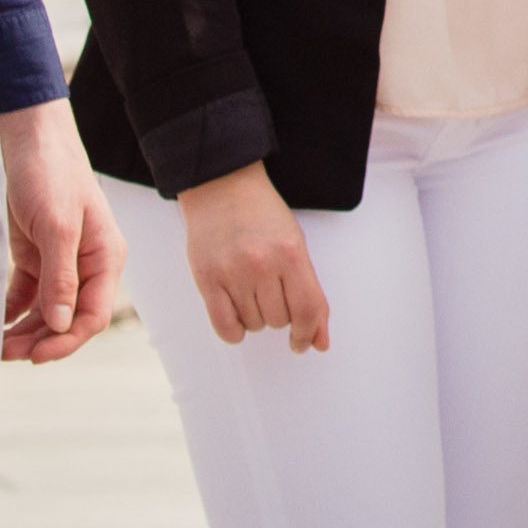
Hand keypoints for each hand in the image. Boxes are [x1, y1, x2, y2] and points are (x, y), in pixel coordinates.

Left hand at [0, 98, 121, 363]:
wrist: (29, 138)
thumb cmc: (51, 173)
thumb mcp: (57, 225)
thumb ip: (61, 277)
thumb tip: (62, 325)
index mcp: (105, 258)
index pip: (92, 315)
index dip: (67, 341)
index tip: (36, 355)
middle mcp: (87, 264)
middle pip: (68, 319)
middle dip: (41, 341)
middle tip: (6, 354)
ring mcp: (62, 262)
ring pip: (47, 312)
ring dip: (25, 332)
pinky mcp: (37, 256)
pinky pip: (27, 296)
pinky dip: (13, 313)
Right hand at [176, 162, 330, 352]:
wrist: (222, 185)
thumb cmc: (262, 214)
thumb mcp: (296, 244)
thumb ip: (310, 293)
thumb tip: (319, 342)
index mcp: (291, 252)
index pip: (307, 310)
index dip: (309, 334)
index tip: (303, 342)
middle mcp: (263, 264)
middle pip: (279, 320)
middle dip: (279, 314)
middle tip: (271, 290)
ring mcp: (233, 272)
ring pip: (254, 325)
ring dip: (256, 317)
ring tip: (251, 289)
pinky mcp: (207, 279)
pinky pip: (225, 327)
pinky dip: (235, 330)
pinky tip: (237, 314)